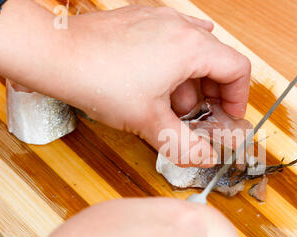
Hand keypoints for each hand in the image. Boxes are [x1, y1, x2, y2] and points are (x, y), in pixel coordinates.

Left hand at [0, 1, 250, 166]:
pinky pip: (173, 39)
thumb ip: (184, 145)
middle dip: (214, 91)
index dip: (238, 96)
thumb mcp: (149, 121)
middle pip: (218, 58)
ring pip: (195, 49)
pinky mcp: (143, 18)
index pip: (237, 68)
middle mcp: (180, 26)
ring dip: (193, 80)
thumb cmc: (100, 80)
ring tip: (172, 104)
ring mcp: (160, 18)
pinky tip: (159, 81)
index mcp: (191, 47)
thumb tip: (204, 158)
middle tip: (200, 114)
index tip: (226, 115)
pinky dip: (176, 63)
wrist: (58, 56)